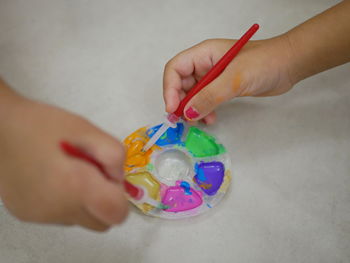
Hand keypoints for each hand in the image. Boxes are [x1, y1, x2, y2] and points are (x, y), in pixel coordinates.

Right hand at [0, 89, 127, 230]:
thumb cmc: (43, 124)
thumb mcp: (88, 130)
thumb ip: (114, 154)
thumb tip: (118, 178)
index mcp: (75, 187)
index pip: (116, 214)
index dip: (119, 196)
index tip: (106, 175)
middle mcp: (58, 210)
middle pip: (101, 222)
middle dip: (105, 200)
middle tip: (92, 172)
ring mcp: (40, 216)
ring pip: (81, 219)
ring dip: (84, 201)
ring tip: (68, 170)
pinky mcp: (25, 215)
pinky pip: (61, 216)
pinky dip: (65, 202)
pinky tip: (52, 177)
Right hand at [163, 35, 293, 123]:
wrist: (289, 65)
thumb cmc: (264, 63)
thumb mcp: (234, 79)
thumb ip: (210, 96)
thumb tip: (188, 114)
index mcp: (203, 54)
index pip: (175, 69)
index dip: (170, 88)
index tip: (173, 108)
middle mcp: (205, 65)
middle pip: (180, 83)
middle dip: (180, 102)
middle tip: (183, 120)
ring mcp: (213, 77)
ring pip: (193, 95)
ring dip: (192, 109)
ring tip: (199, 122)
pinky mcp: (223, 88)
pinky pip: (206, 100)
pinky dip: (204, 111)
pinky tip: (210, 119)